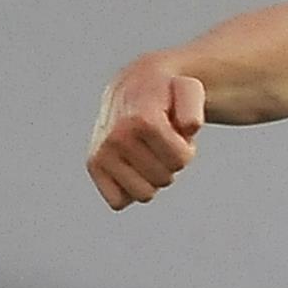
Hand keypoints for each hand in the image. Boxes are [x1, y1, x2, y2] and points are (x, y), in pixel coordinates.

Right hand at [86, 61, 205, 208]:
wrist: (135, 85)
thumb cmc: (168, 93)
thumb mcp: (188, 90)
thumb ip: (193, 106)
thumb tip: (188, 128)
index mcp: (141, 119)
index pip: (180, 160)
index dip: (186, 150)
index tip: (176, 132)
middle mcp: (116, 137)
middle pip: (164, 179)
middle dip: (169, 163)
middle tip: (161, 142)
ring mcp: (102, 153)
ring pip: (144, 195)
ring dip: (152, 178)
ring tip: (148, 153)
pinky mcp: (94, 166)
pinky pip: (119, 202)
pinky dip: (130, 190)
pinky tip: (132, 166)